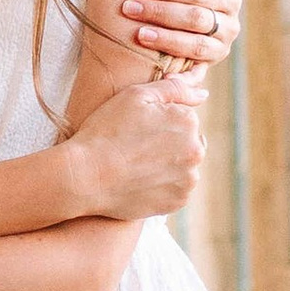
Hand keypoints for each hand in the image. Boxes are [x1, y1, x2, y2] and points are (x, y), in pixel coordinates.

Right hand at [74, 81, 206, 221]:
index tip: (135, 130)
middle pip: (186, 143)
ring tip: (135, 166)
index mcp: (188, 122)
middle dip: (166, 144)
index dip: (157, 122)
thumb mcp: (136, 95)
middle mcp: (196, 151)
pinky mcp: (177, 202)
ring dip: (166, 166)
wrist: (85, 176)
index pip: (182, 118)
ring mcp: (188, 180)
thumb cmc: (106, 131)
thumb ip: (175, 88)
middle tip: (134, 149)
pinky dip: (161, 186)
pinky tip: (139, 182)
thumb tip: (204, 94)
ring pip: (182, 167)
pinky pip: (175, 190)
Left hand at [121, 0, 239, 71]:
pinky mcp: (207, 67)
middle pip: (195, 18)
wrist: (198, 18)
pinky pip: (197, 76)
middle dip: (159, 12)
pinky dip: (182, 80)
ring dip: (166, 40)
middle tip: (129, 8)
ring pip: (195, 46)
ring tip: (139, 34)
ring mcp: (220, 49)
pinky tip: (163, 78)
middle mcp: (230, 26)